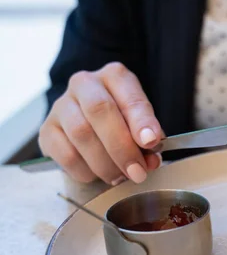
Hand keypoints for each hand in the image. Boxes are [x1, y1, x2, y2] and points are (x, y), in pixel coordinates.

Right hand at [39, 62, 162, 184]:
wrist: (87, 122)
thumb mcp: (140, 122)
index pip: (129, 96)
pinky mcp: (46, 129)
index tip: (151, 141)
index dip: (141, 121)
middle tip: (137, 172)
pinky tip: (96, 175)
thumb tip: (151, 160)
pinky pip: (64, 154)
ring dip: (105, 163)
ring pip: (81, 133)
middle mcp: (84, 83)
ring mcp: (61, 105)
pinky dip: (85, 170)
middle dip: (122, 147)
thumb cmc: (121, 120)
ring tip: (120, 177)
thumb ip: (147, 139)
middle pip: (100, 110)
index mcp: (114, 76)